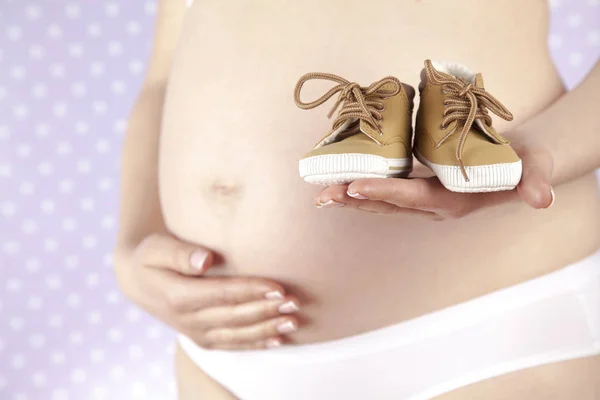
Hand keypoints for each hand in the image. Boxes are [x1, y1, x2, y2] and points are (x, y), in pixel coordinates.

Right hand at [114, 233, 299, 349]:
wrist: (138, 281)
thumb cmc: (152, 257)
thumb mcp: (157, 248)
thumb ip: (180, 253)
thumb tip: (206, 259)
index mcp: (177, 296)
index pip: (222, 294)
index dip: (251, 291)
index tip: (278, 286)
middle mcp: (188, 320)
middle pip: (234, 317)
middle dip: (267, 310)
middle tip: (294, 302)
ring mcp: (196, 332)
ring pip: (237, 335)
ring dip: (267, 329)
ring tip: (293, 321)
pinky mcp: (203, 339)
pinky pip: (232, 345)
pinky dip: (256, 344)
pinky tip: (278, 340)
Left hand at [314, 141, 554, 219]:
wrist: (517, 164)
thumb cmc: (523, 164)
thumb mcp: (534, 170)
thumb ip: (535, 183)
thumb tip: (542, 198)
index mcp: (452, 202)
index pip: (412, 198)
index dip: (384, 193)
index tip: (355, 187)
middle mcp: (432, 205)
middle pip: (386, 205)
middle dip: (354, 200)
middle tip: (322, 196)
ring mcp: (423, 198)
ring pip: (380, 201)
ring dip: (351, 197)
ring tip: (321, 194)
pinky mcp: (419, 186)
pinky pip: (386, 189)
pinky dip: (362, 185)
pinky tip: (341, 179)